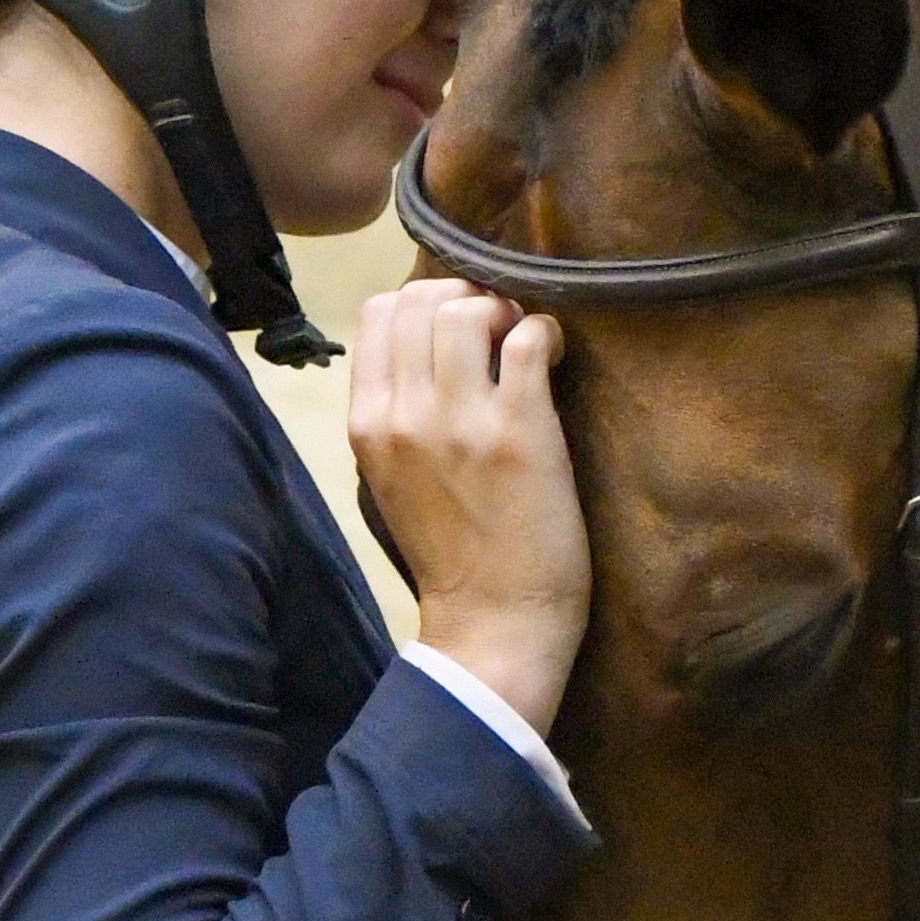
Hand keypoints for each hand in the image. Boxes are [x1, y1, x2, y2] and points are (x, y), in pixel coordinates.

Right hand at [349, 277, 591, 740]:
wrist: (493, 621)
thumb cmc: (448, 550)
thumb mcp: (388, 477)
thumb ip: (393, 410)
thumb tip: (425, 340)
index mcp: (365, 423)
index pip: (378, 312)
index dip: (425, 303)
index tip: (459, 333)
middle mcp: (403, 415)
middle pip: (423, 299)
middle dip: (468, 299)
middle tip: (498, 335)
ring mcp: (459, 421)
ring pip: (469, 309)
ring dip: (506, 313)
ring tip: (524, 346)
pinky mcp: (518, 431)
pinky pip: (528, 339)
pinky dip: (546, 334)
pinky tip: (554, 359)